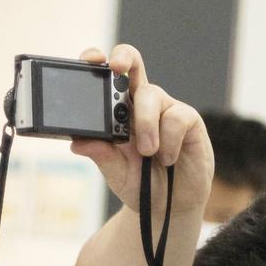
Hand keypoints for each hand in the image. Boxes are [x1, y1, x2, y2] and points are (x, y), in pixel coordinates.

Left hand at [69, 44, 213, 214]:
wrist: (169, 206)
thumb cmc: (139, 182)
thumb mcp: (114, 171)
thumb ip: (99, 155)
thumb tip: (77, 142)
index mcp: (117, 111)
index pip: (107, 78)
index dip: (98, 62)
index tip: (89, 60)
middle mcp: (140, 103)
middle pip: (133, 65)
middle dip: (123, 59)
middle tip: (115, 68)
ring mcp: (165, 109)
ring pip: (150, 96)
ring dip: (145, 125)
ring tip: (146, 152)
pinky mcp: (188, 120)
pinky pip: (175, 118)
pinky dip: (168, 141)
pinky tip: (167, 158)